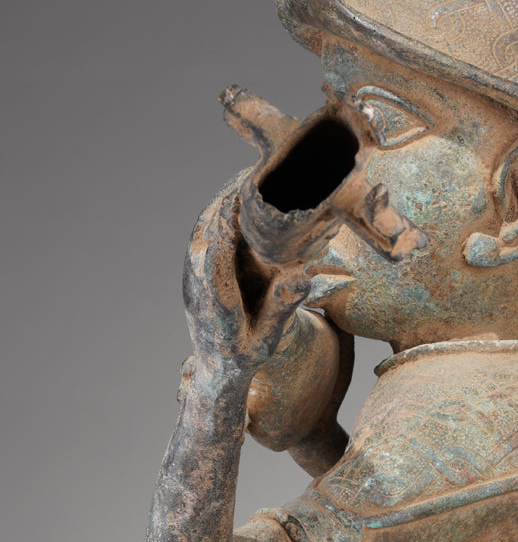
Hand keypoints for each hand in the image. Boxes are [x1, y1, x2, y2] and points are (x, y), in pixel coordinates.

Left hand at [182, 174, 310, 374]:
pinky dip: (219, 213)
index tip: (242, 196)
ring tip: (247, 174)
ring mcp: (193, 276)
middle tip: (253, 171)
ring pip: (201, 229)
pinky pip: (204, 234)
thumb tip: (300, 274)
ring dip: (221, 201)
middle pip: (205, 232)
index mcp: (215, 305)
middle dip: (226, 200)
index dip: (226, 223)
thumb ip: (282, 307)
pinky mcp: (197, 270)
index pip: (215, 256)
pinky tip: (238, 197)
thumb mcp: (270, 339)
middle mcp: (198, 285)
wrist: (218, 370)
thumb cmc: (247, 356)